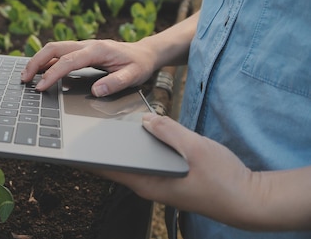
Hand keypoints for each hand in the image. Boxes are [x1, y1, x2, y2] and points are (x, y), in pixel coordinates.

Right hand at [20, 39, 157, 96]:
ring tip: (26, 75)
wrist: (144, 53)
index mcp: (97, 49)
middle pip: (54, 48)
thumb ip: (116, 82)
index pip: (68, 61)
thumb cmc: (138, 64)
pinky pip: (59, 53)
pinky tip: (39, 71)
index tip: (41, 87)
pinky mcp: (81, 51)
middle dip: (36, 62)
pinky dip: (46, 61)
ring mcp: (82, 46)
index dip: (52, 74)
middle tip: (24, 78)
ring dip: (38, 60)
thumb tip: (97, 90)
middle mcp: (86, 44)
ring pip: (53, 48)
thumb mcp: (134, 75)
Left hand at [95, 114, 310, 230]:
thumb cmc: (224, 179)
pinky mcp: (168, 179)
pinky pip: (145, 162)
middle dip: (99, 146)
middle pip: (115, 164)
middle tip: (82, 125)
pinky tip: (137, 132)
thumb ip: (169, 131)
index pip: (107, 169)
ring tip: (103, 125)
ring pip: (130, 162)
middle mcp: (149, 186)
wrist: (249, 200)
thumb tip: (147, 119)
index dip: (87, 156)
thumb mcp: (195, 148)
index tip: (68, 143)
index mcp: (148, 182)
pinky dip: (136, 148)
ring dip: (118, 147)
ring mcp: (158, 184)